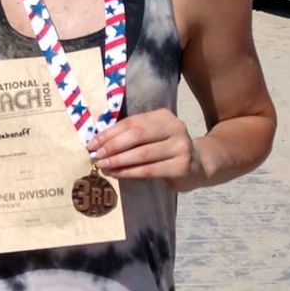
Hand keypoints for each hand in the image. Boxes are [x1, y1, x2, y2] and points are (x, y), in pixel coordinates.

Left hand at [87, 109, 204, 189]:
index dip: (109, 133)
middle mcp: (175, 127)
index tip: (91, 144)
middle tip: (96, 156)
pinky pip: (149, 170)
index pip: (131, 123)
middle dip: (112, 146)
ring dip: (118, 161)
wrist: (198, 164)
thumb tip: (97, 142)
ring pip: (142, 154)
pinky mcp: (182, 166)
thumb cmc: (166, 149)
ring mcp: (181, 146)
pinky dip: (129, 172)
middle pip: (136, 136)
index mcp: (163, 116)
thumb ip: (130, 135)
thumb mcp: (152, 135)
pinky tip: (117, 174)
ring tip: (103, 166)